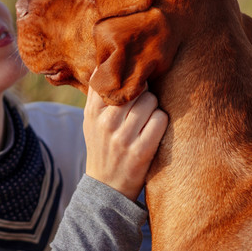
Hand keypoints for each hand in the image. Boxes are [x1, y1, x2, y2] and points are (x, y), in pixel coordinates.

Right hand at [83, 81, 167, 200]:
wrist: (107, 187)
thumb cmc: (101, 145)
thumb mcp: (90, 120)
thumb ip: (96, 93)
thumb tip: (104, 62)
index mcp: (93, 112)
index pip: (113, 79)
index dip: (127, 77)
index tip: (132, 78)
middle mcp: (106, 123)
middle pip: (137, 88)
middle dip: (144, 92)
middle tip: (142, 102)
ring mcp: (123, 138)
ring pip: (150, 101)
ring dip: (153, 106)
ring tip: (147, 116)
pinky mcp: (141, 152)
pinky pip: (160, 119)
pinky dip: (161, 120)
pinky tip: (154, 128)